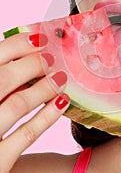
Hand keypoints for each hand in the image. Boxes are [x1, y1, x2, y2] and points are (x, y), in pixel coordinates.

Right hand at [0, 33, 69, 172]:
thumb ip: (1, 81)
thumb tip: (26, 55)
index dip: (17, 45)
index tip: (40, 38)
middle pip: (6, 78)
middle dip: (34, 64)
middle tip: (53, 59)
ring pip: (19, 103)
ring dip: (44, 88)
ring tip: (61, 78)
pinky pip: (27, 134)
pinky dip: (47, 116)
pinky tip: (62, 103)